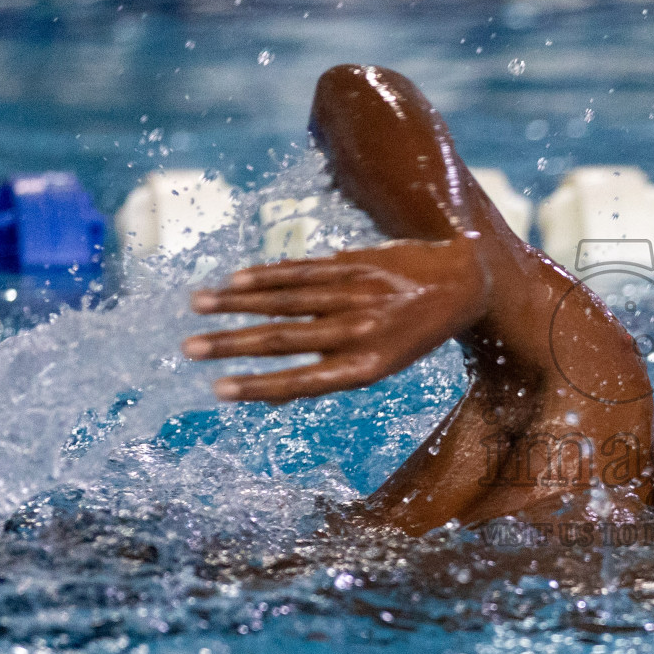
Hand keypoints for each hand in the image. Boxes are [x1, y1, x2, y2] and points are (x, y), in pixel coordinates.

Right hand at [182, 237, 488, 402]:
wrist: (464, 284)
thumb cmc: (413, 332)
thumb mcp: (384, 362)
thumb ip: (333, 367)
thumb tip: (277, 386)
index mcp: (366, 366)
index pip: (302, 381)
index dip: (258, 387)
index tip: (217, 389)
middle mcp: (360, 332)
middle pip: (284, 339)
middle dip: (233, 345)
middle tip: (188, 349)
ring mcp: (357, 295)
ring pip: (287, 300)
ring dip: (237, 303)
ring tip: (197, 306)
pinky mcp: (356, 263)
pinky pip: (303, 270)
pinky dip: (267, 275)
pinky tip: (234, 280)